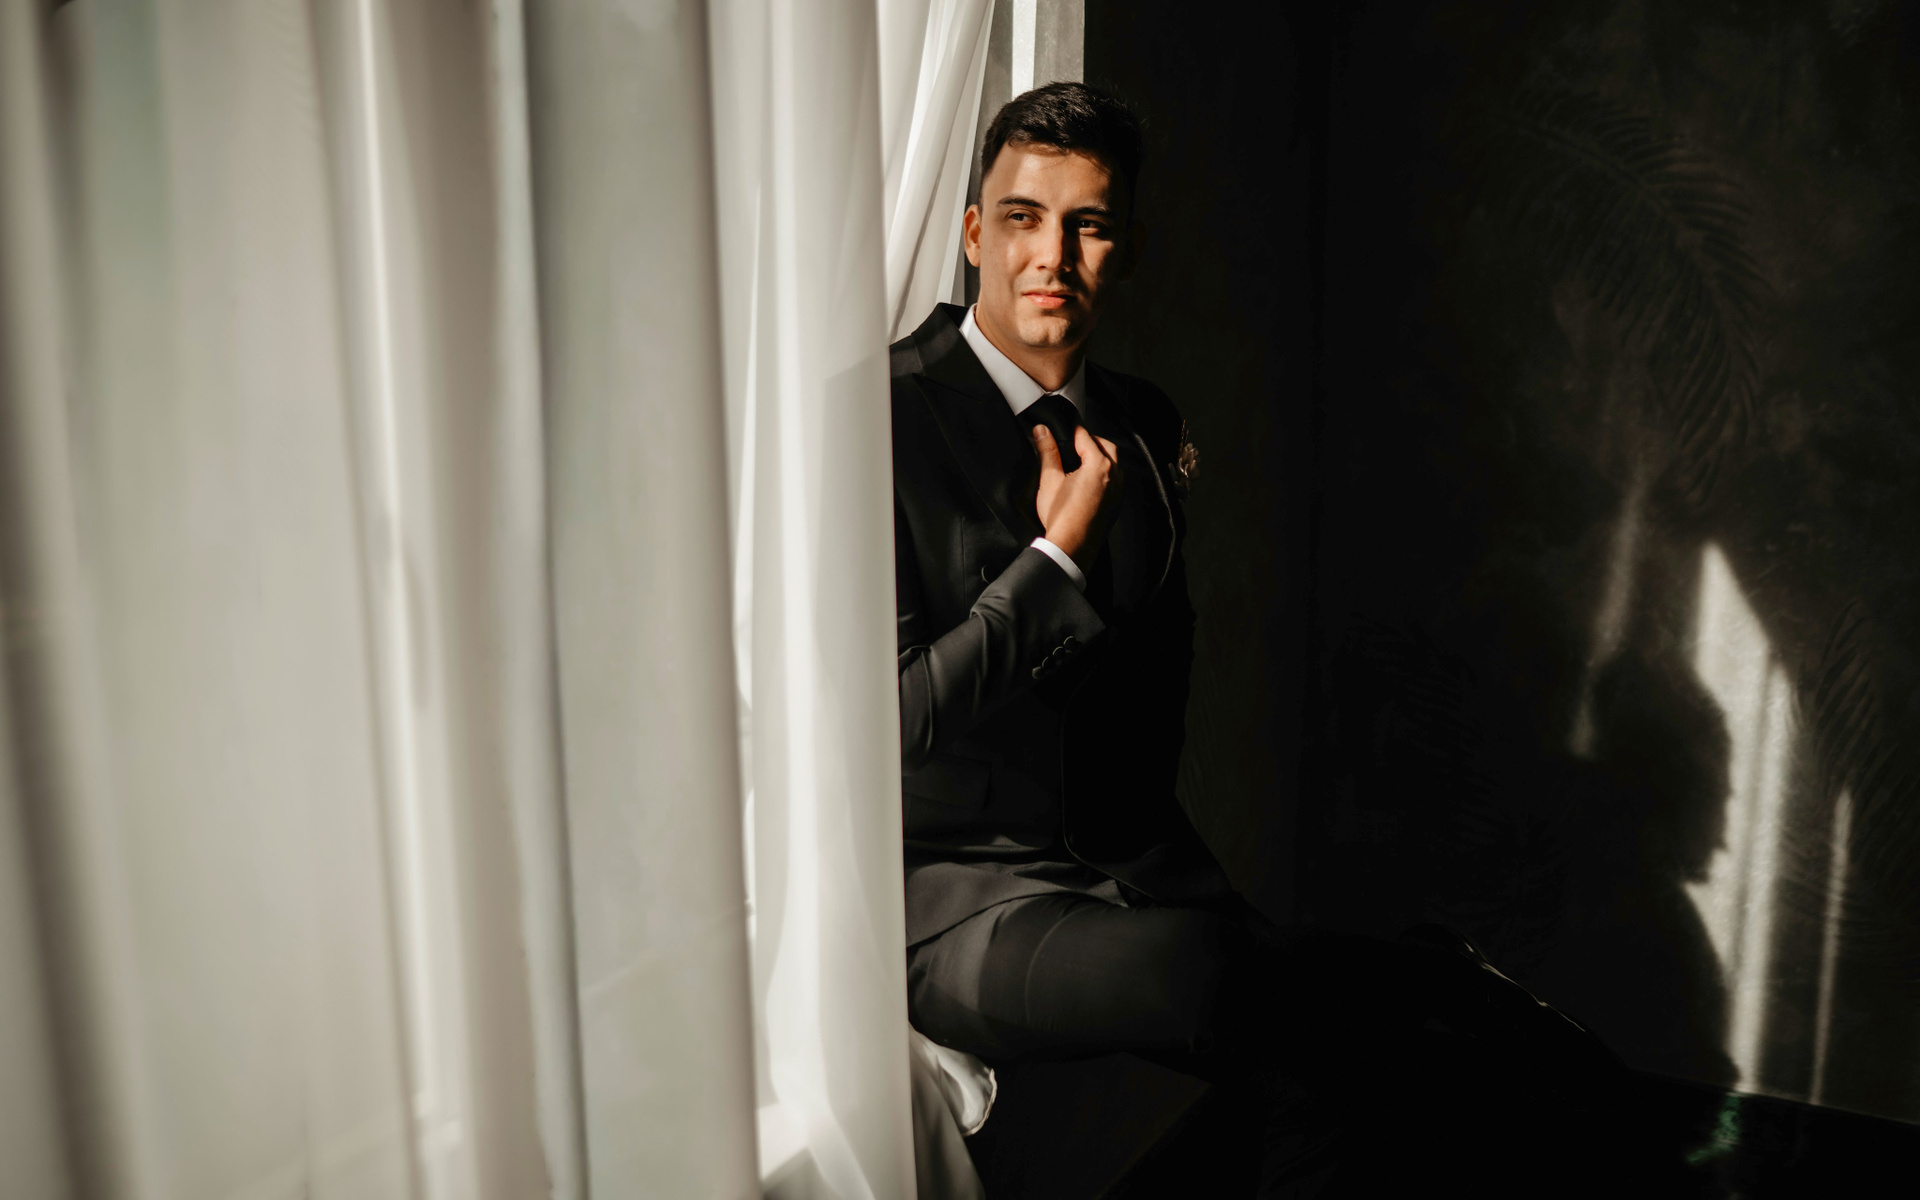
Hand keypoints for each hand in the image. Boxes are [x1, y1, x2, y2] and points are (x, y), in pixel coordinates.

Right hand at [1033, 424, 1122, 572]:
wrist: (1071, 548)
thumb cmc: (1061, 516)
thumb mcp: (1049, 480)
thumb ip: (1047, 452)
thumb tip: (1041, 432)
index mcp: (1098, 465)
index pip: (1086, 437)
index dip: (1072, 431)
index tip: (1063, 430)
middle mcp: (1114, 476)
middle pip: (1107, 446)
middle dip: (1091, 441)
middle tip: (1073, 443)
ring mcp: (1118, 492)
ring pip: (1115, 464)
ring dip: (1101, 457)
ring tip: (1081, 461)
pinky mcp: (1116, 505)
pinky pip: (1116, 481)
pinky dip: (1105, 474)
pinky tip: (1089, 481)